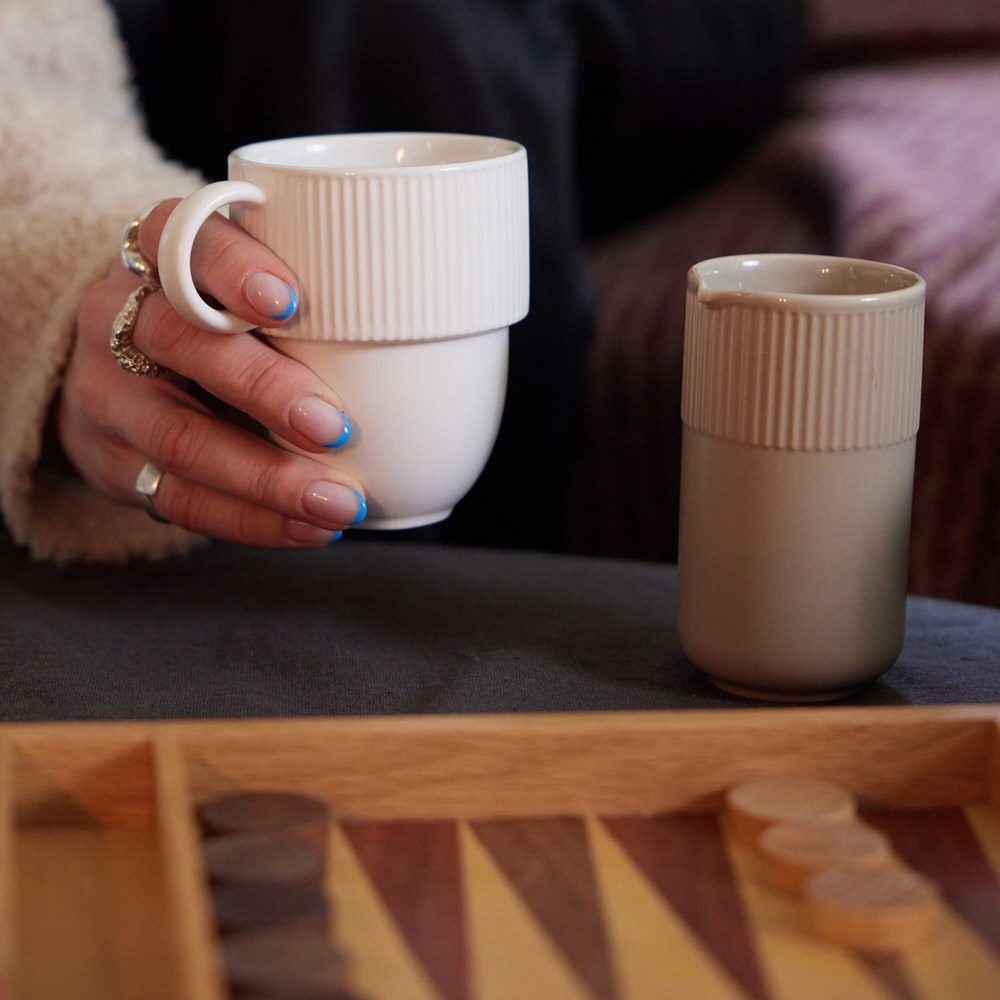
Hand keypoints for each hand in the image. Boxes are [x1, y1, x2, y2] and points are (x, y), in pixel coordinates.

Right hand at [57, 200, 365, 546]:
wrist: (115, 376)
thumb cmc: (212, 326)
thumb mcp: (236, 289)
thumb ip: (301, 301)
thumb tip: (436, 351)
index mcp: (158, 256)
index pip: (180, 236)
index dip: (232, 267)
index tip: (290, 300)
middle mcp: (122, 318)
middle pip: (180, 342)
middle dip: (263, 388)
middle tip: (335, 425)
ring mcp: (110, 394)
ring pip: (178, 436)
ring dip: (266, 476)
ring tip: (336, 501)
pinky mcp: (114, 462)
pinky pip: (179, 499)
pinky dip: (251, 520)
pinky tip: (306, 528)